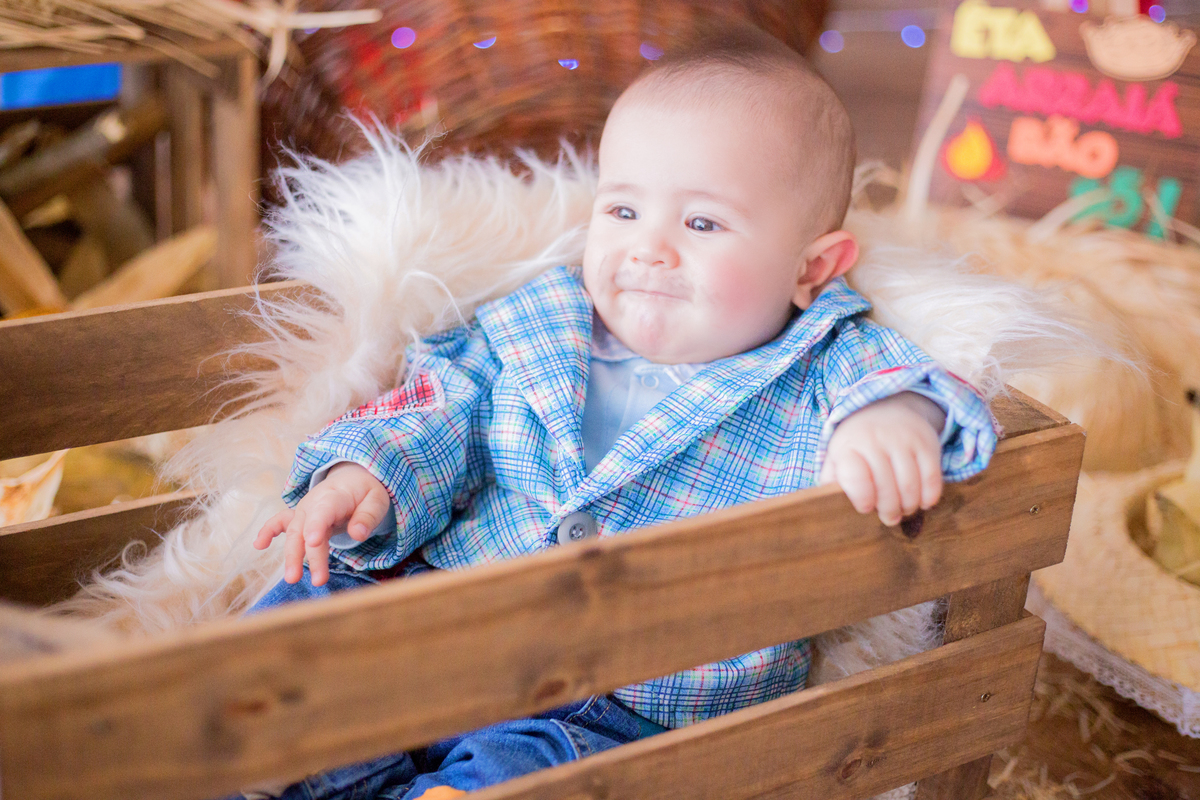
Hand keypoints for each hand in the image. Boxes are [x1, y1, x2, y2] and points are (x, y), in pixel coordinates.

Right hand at [254, 462, 390, 585]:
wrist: (353, 478)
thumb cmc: (366, 491)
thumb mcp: (377, 499)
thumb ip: (368, 516)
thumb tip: (358, 535)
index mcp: (334, 497)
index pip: (323, 512)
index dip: (317, 526)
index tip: (314, 542)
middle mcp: (313, 504)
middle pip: (307, 530)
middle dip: (309, 555)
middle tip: (318, 580)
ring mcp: (303, 511)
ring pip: (294, 534)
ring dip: (292, 556)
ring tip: (292, 579)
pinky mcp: (298, 517)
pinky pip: (279, 522)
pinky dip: (268, 531)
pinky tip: (259, 545)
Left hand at [820, 392, 945, 525]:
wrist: (886, 407)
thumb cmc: (858, 444)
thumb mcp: (838, 456)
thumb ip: (832, 480)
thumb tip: (826, 505)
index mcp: (848, 446)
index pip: (855, 477)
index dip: (862, 498)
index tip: (866, 509)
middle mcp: (875, 439)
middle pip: (886, 486)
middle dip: (889, 510)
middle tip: (889, 518)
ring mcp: (902, 439)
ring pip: (910, 485)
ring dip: (909, 506)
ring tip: (904, 510)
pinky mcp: (926, 442)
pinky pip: (932, 477)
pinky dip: (929, 496)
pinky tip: (922, 502)